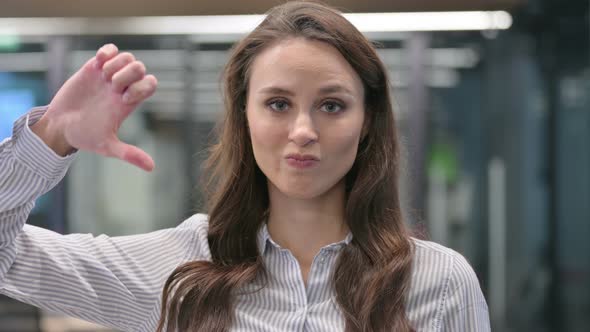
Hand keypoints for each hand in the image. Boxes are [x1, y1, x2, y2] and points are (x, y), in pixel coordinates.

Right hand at [42, 44, 156, 170]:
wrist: (60, 127)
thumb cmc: (84, 137)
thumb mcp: (107, 146)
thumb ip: (129, 154)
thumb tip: (151, 168)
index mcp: (129, 103)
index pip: (150, 85)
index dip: (141, 88)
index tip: (123, 99)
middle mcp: (122, 88)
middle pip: (141, 68)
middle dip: (129, 74)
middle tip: (112, 86)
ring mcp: (109, 77)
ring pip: (127, 58)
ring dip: (117, 64)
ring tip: (103, 76)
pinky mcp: (93, 68)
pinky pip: (109, 50)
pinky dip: (107, 52)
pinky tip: (98, 62)